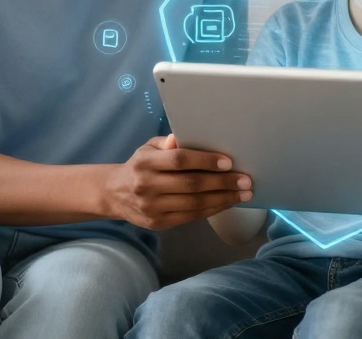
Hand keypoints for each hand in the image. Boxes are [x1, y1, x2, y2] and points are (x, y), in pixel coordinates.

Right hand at [104, 135, 251, 229]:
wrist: (115, 194)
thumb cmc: (139, 165)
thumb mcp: (147, 148)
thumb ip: (165, 144)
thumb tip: (182, 138)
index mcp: (145, 163)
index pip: (179, 160)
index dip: (205, 161)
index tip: (229, 162)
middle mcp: (147, 186)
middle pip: (191, 184)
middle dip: (222, 183)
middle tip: (246, 181)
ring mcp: (152, 208)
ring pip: (194, 204)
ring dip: (223, 199)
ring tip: (243, 194)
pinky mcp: (158, 223)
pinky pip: (191, 217)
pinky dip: (212, 209)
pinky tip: (226, 203)